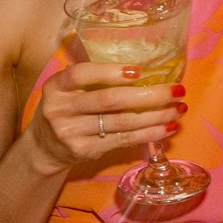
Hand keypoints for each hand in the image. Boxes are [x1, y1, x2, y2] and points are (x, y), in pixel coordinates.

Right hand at [24, 62, 179, 176]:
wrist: (44, 147)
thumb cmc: (65, 109)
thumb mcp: (66, 90)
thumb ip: (91, 79)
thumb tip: (143, 71)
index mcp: (55, 87)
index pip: (80, 75)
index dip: (109, 72)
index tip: (139, 71)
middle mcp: (60, 109)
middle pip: (108, 100)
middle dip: (148, 95)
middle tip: (176, 90)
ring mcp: (71, 133)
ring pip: (121, 122)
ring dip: (156, 116)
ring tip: (178, 109)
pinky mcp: (85, 151)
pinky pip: (123, 140)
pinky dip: (149, 134)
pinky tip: (167, 128)